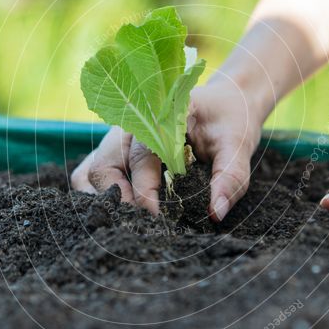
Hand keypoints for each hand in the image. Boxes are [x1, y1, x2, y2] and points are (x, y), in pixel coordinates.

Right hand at [71, 80, 263, 220]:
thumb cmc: (229, 119)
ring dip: (103, 201)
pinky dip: (101, 196)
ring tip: (132, 223)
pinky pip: (93, 173)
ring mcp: (119, 138)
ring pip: (89, 172)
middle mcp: (131, 126)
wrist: (227, 100)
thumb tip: (215, 214)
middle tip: (146, 228)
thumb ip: (230, 176)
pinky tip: (125, 214)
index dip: (145, 194)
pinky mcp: (117, 151)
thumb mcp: (239, 143)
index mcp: (158, 117)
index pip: (140, 159)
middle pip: (103, 168)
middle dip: (120, 203)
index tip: (162, 220)